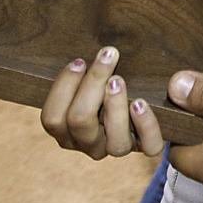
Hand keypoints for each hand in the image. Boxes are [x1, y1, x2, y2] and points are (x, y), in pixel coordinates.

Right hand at [40, 46, 164, 158]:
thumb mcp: (91, 74)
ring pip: (114, 141)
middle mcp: (90, 143)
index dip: (63, 88)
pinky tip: (141, 102)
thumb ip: (81, 68)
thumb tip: (86, 57)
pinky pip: (149, 144)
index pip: (52, 119)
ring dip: (115, 107)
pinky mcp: (147, 145)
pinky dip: (146, 124)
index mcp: (68, 128)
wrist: (146, 97)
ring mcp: (118, 146)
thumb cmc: (110, 79)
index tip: (80, 61)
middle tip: (107, 56)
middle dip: (91, 85)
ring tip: (119, 80)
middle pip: (79, 123)